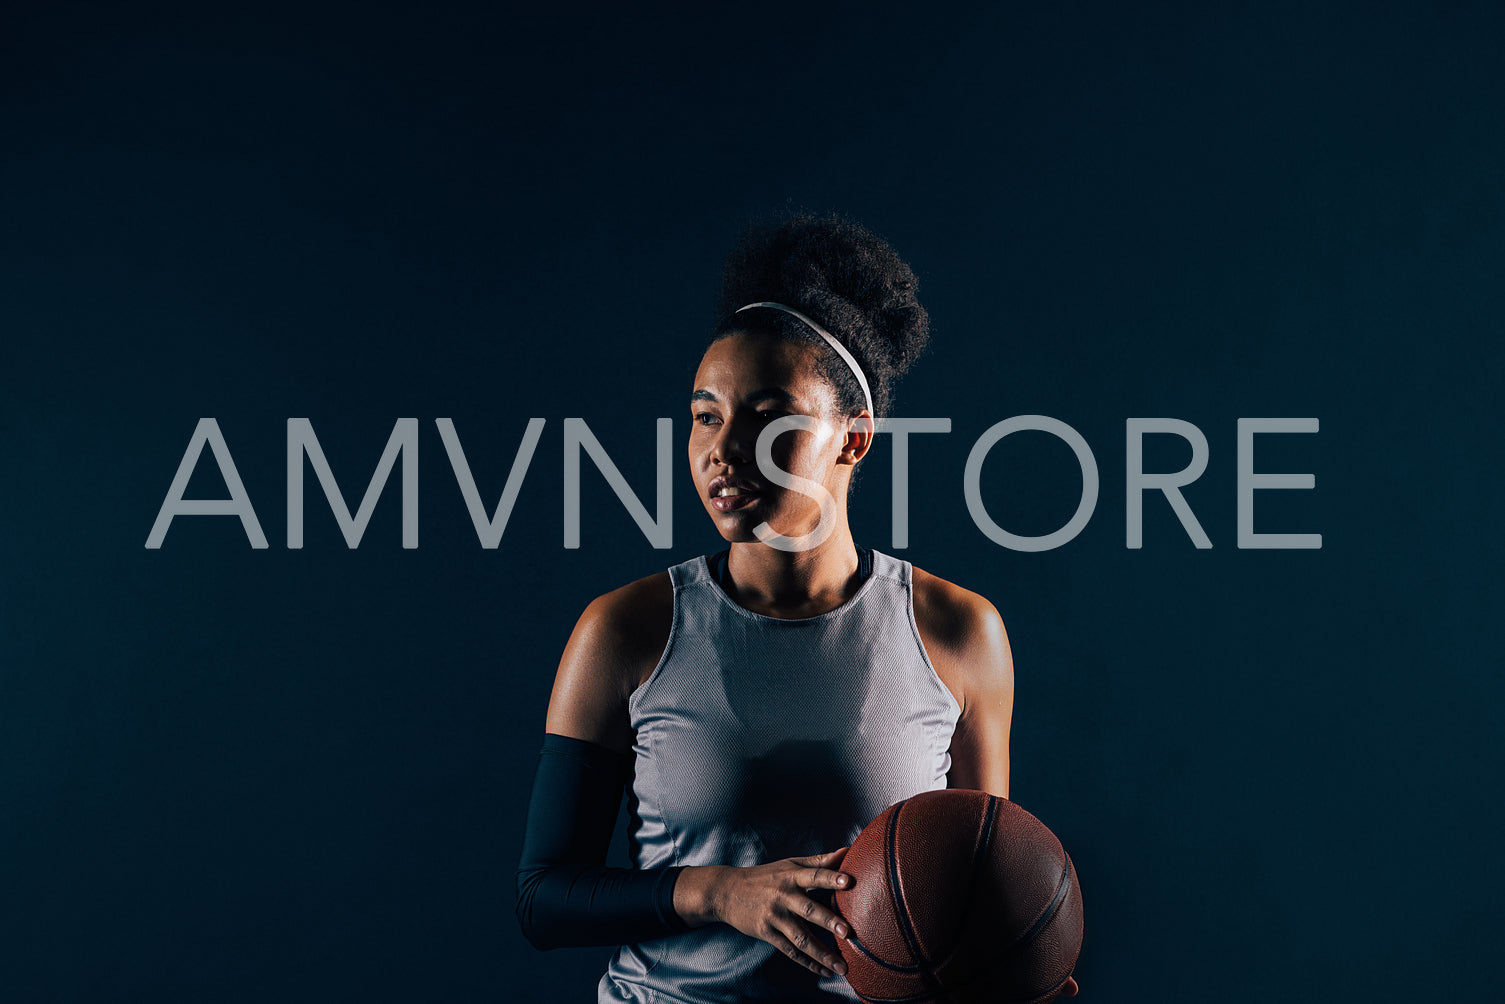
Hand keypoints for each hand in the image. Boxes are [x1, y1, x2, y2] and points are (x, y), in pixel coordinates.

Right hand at [675, 848, 853, 978]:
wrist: (726, 891)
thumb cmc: (766, 876)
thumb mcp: (789, 864)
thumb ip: (819, 861)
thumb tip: (848, 851)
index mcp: (791, 876)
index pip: (814, 875)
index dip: (830, 877)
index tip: (848, 881)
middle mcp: (782, 895)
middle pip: (808, 909)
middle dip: (828, 921)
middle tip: (848, 932)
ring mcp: (773, 916)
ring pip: (800, 937)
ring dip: (822, 953)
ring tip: (842, 966)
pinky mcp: (766, 932)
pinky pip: (789, 950)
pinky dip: (807, 962)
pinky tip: (824, 970)